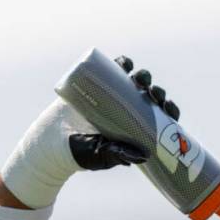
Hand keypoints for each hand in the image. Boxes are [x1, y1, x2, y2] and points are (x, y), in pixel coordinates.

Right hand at [0, 55, 181, 207]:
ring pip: (134, 81)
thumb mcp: (102, 156)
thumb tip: (145, 155)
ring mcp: (112, 96)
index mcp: (135, 129)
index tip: (168, 107)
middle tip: (154, 92)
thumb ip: (119, 155)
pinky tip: (126, 64)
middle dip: (156, 91)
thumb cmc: (80, 154)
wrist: (51, 143)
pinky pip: (112, 69)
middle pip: (150, 97)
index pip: (160, 118)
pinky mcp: (96, 85)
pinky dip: (121, 64)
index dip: (168, 110)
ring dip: (142, 76)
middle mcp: (127, 111)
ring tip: (140, 78)